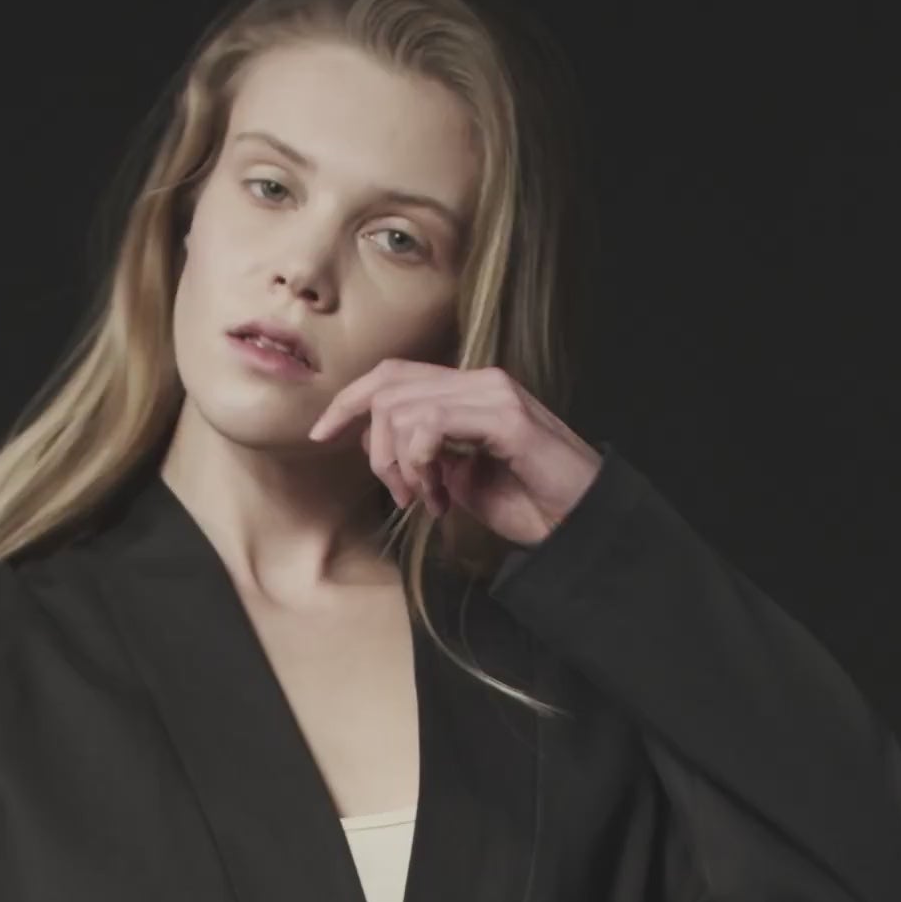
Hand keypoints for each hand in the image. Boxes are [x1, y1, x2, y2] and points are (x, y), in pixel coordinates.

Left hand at [307, 360, 601, 547]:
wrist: (580, 526)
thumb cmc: (530, 506)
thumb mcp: (461, 481)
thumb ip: (424, 456)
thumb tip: (380, 446)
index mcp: (469, 392)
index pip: (393, 375)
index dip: (350, 400)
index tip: (321, 434)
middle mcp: (481, 382)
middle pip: (388, 386)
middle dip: (375, 447)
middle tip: (400, 495)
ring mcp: (495, 395)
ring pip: (405, 408)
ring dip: (402, 466)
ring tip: (429, 501)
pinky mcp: (506, 418)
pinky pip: (432, 425)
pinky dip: (422, 464)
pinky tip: (443, 497)